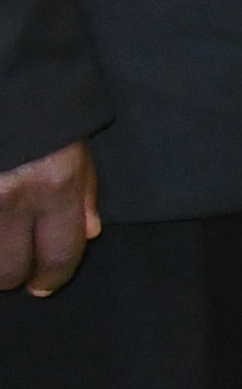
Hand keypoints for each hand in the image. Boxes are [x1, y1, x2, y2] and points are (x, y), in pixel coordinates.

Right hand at [1, 139, 96, 295]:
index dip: (53, 278)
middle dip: (14, 274)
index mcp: (52, 182)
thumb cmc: (37, 102)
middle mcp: (10, 199)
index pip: (57, 254)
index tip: (44, 286)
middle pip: (7, 272)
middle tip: (15, 264)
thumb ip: (83, 189)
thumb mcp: (73, 138)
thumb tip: (86, 234)